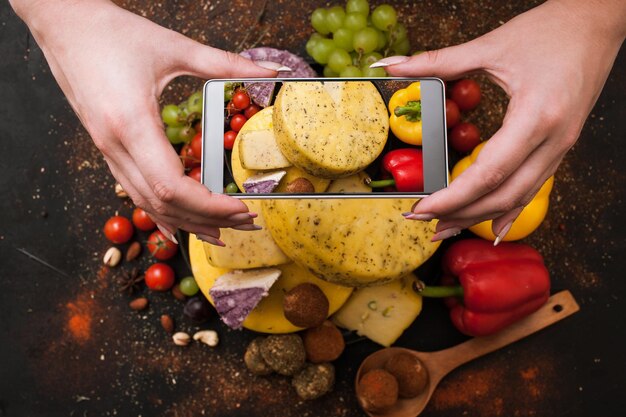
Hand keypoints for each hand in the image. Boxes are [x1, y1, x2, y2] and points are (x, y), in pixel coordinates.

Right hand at [17, 0, 283, 244]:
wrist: (62, 25)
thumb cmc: (110, 33)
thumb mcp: (174, 47)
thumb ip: (226, 64)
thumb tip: (271, 71)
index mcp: (131, 123)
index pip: (172, 186)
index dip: (209, 205)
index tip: (240, 208)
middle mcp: (114, 145)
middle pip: (164, 203)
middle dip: (207, 218)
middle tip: (244, 221)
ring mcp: (107, 150)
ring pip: (147, 203)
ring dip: (187, 221)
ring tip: (221, 231)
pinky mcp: (106, 149)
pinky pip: (134, 192)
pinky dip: (160, 213)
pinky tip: (179, 227)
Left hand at [378, 0, 624, 241]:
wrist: (598, 22)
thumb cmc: (552, 31)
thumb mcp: (490, 46)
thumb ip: (438, 61)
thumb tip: (393, 67)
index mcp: (536, 116)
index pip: (488, 173)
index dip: (452, 197)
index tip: (421, 208)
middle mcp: (553, 140)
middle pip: (502, 195)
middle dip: (459, 214)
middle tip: (421, 221)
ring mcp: (561, 146)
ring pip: (518, 197)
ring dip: (478, 216)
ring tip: (444, 229)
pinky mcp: (560, 146)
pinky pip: (533, 187)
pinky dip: (509, 210)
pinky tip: (490, 226)